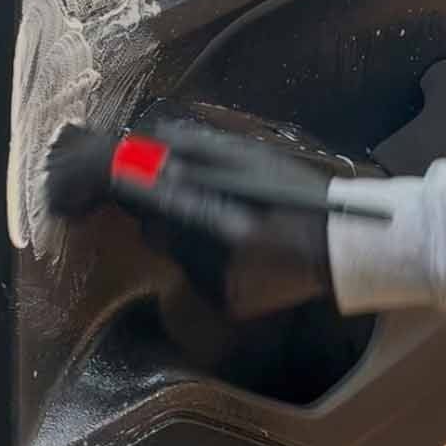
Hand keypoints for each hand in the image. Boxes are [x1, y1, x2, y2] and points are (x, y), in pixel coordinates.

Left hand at [132, 122, 336, 320]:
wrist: (338, 246)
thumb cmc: (295, 193)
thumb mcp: (253, 159)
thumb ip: (199, 150)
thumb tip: (151, 143)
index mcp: (222, 217)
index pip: (152, 200)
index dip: (127, 187)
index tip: (107, 181)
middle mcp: (215, 258)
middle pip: (155, 232)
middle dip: (164, 213)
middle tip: (192, 200)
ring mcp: (218, 285)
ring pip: (175, 254)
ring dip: (187, 237)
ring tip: (229, 226)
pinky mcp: (224, 302)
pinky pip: (195, 276)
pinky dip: (206, 261)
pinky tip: (238, 252)